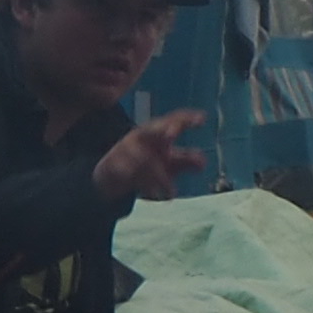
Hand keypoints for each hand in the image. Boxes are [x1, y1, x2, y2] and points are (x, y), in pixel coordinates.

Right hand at [92, 108, 208, 205]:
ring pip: (145, 159)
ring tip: (171, 193)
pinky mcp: (112, 164)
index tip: (202, 119)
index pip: (174, 119)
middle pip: (155, 128)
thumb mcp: (169, 162)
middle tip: (172, 135)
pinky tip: (153, 195)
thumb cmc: (147, 163)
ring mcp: (125, 148)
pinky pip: (129, 174)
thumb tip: (202, 164)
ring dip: (160, 177)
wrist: (110, 176)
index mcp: (158, 131)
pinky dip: (144, 185)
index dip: (187, 118)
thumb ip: (186, 160)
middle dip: (164, 128)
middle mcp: (142, 136)